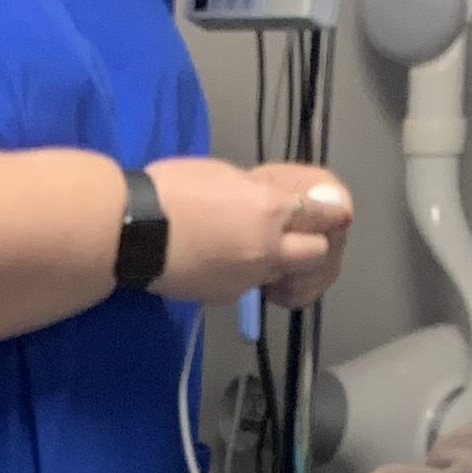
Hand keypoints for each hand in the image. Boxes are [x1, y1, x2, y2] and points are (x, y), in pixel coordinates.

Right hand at [151, 156, 354, 309]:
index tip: (337, 213)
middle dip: (315, 244)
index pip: (321, 214)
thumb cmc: (171, 190)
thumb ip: (259, 190)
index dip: (331, 213)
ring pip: (285, 274)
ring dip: (283, 264)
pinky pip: (250, 285)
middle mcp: (268, 247)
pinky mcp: (226, 296)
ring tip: (262, 251)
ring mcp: (248, 277)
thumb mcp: (224, 175)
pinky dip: (247, 275)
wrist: (134, 232)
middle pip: (318, 254)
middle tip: (300, 235)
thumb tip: (274, 199)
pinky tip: (224, 261)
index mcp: (269, 208)